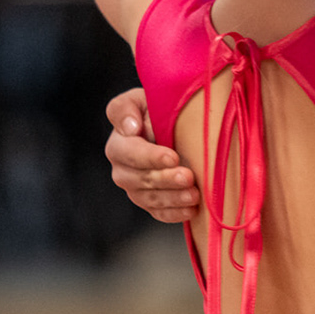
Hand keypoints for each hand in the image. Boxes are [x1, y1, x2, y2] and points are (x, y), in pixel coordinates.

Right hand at [105, 88, 200, 222]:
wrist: (174, 127)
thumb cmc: (159, 109)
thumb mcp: (143, 99)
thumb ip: (127, 108)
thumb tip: (130, 128)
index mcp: (119, 143)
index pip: (129, 153)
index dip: (150, 157)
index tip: (173, 157)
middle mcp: (122, 169)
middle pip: (139, 179)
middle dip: (165, 179)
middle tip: (189, 177)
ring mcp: (135, 188)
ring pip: (149, 199)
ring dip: (173, 199)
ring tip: (194, 195)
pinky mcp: (150, 203)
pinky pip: (158, 213)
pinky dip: (175, 213)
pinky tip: (192, 210)